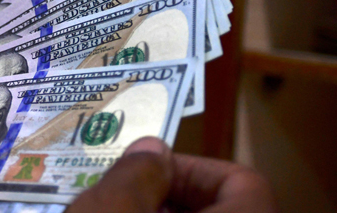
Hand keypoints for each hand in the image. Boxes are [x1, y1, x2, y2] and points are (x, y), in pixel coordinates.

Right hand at [68, 137, 277, 212]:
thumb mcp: (111, 212)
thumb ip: (135, 172)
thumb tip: (151, 150)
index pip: (245, 184)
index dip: (198, 166)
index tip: (151, 166)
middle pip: (217, 208)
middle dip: (166, 192)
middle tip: (124, 187)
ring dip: (153, 212)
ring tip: (110, 207)